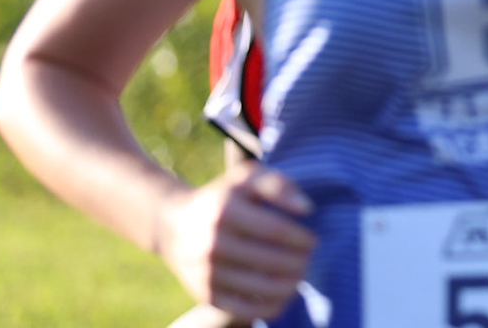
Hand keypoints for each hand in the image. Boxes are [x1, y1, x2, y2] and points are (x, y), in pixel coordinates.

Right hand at [156, 160, 316, 322]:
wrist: (173, 225)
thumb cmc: (223, 198)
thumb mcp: (246, 178)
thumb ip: (278, 185)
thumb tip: (307, 209)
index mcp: (225, 211)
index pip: (274, 229)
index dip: (300, 238)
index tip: (313, 240)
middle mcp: (213, 244)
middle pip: (270, 260)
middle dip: (299, 263)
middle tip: (309, 260)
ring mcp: (208, 272)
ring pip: (261, 287)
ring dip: (291, 285)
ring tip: (300, 276)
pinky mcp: (205, 294)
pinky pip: (245, 309)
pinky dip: (271, 307)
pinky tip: (284, 296)